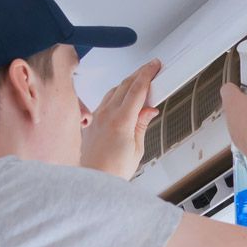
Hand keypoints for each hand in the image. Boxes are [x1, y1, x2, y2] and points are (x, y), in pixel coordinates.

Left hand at [80, 59, 160, 179]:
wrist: (93, 181)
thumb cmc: (113, 171)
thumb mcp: (137, 149)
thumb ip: (141, 125)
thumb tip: (149, 110)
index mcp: (121, 121)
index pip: (137, 89)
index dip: (147, 74)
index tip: (154, 66)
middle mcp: (106, 115)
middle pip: (125, 84)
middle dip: (139, 74)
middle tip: (150, 69)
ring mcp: (96, 117)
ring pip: (113, 90)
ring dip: (127, 83)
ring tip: (139, 83)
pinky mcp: (91, 121)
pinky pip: (104, 100)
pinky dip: (116, 94)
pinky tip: (122, 98)